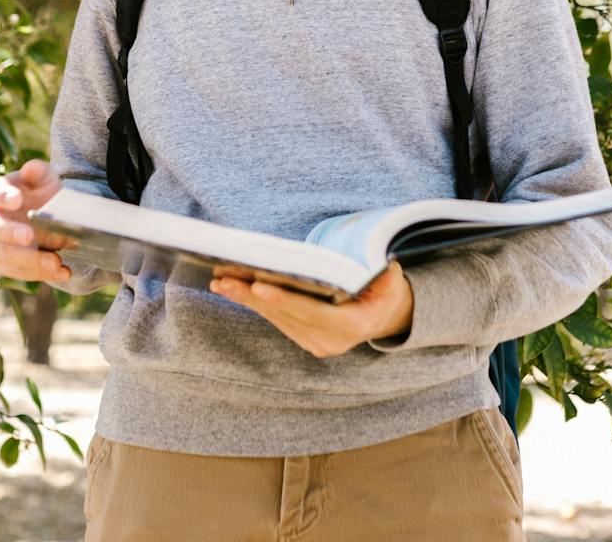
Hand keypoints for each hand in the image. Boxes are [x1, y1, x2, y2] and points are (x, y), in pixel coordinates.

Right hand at [0, 158, 76, 282]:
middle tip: (29, 236)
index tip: (18, 199)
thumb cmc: (40, 193)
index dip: (4, 197)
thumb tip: (31, 168)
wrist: (47, 216)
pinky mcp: (4, 263)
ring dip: (30, 261)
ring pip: (4, 256)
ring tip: (55, 262)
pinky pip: (17, 272)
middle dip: (10, 234)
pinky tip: (62, 272)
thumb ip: (38, 171)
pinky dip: (39, 274)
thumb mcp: (44, 178)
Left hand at [211, 259, 413, 358]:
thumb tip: (383, 268)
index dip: (285, 299)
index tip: (259, 286)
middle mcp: (330, 341)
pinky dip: (256, 304)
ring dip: (246, 300)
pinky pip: (277, 320)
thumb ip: (386, 278)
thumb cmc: (386, 291)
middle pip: (286, 315)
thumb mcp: (392, 281)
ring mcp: (316, 344)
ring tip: (220, 282)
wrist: (386, 316)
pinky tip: (235, 290)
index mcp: (351, 326)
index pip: (311, 312)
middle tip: (224, 279)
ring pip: (276, 319)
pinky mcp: (305, 340)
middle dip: (253, 296)